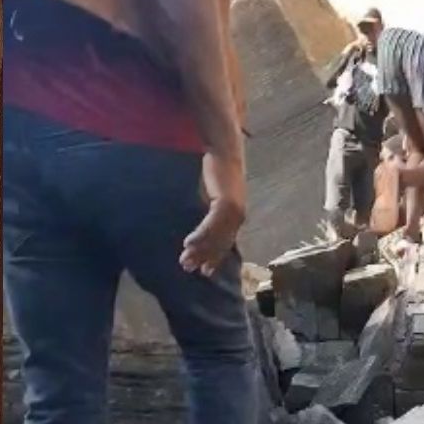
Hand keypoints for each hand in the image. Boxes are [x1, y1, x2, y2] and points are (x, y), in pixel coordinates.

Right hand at [185, 154, 245, 275]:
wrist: (225, 152)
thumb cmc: (218, 172)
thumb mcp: (215, 196)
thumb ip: (211, 211)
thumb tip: (200, 226)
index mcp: (236, 217)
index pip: (226, 242)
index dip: (215, 258)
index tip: (205, 271)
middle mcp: (238, 216)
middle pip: (221, 243)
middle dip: (205, 258)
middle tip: (189, 269)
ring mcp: (234, 211)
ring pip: (216, 237)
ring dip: (199, 250)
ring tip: (185, 261)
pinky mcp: (227, 203)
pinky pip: (212, 224)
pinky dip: (201, 234)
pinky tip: (189, 243)